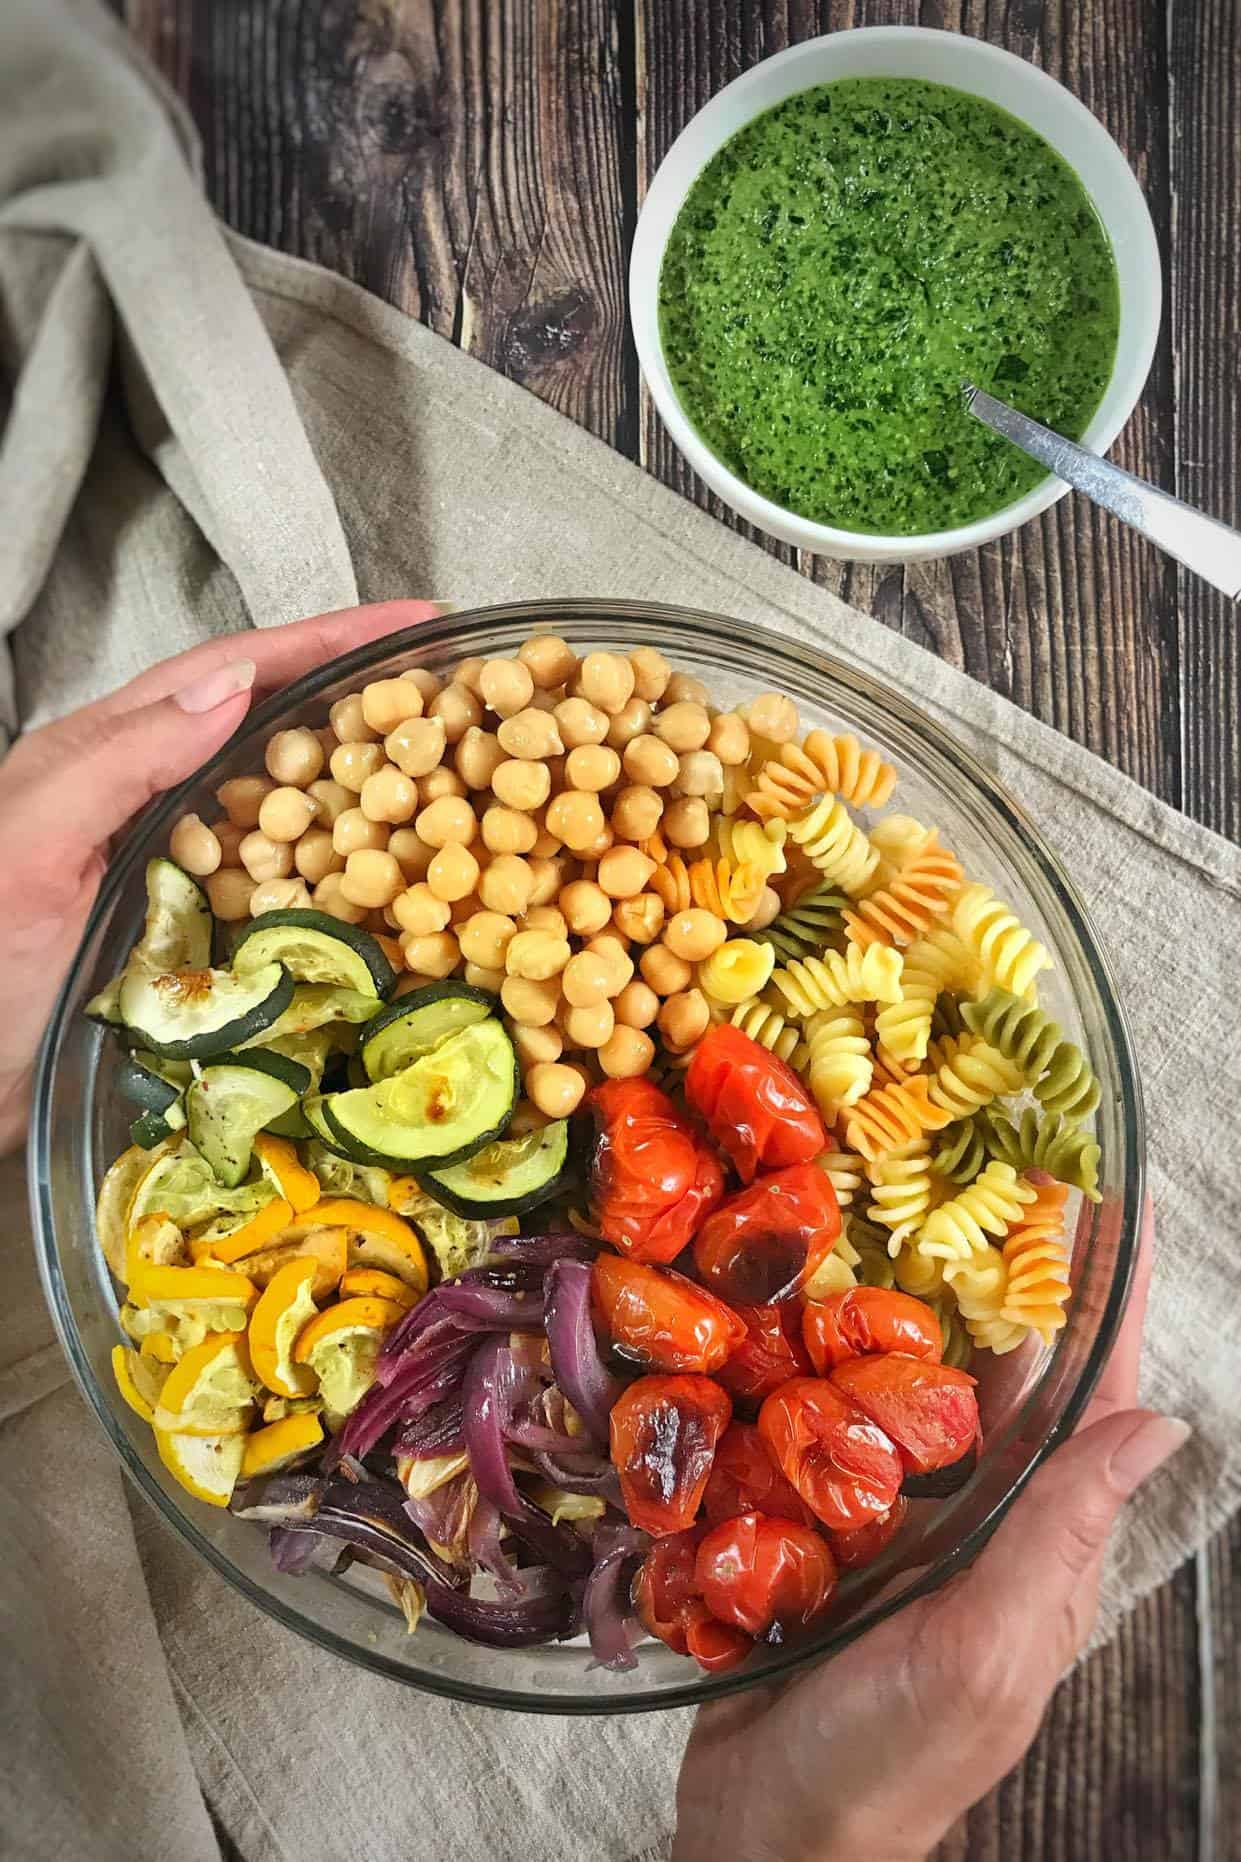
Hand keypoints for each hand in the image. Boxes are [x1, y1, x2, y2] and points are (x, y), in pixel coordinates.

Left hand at [0, 599, 443, 1152]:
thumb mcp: (30, 842)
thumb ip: (121, 759)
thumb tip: (236, 684)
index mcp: (106, 753)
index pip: (233, 673)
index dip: (325, 640)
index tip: (414, 618)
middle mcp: (149, 798)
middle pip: (272, 725)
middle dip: (360, 697)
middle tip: (455, 691)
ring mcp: (176, 868)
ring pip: (285, 805)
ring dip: (361, 783)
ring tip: (446, 771)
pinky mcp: (192, 936)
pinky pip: (283, 889)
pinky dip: (339, 874)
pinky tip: (387, 880)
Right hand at [673, 1201, 1183, 1861]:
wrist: (771, 1837)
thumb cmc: (886, 1761)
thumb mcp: (985, 1649)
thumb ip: (1060, 1532)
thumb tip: (1159, 1421)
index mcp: (1036, 1540)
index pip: (1095, 1393)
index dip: (1110, 1296)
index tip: (1114, 1201)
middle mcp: (978, 1515)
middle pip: (1011, 1370)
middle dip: (1015, 1272)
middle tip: (995, 1165)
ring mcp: (901, 1520)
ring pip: (921, 1384)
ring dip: (921, 1301)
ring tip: (905, 1206)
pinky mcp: (823, 1526)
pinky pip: (833, 1422)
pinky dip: (828, 1358)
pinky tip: (802, 1303)